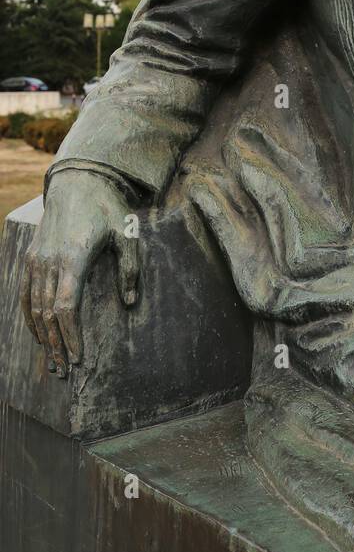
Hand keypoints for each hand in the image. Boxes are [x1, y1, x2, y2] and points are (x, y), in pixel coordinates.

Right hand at [20, 172, 139, 376]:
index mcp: (72, 257)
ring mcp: (36, 259)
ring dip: (42, 337)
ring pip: (32, 307)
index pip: (66, 307)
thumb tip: (131, 302)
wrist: (77, 180)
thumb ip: (130, 269)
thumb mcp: (127, 233)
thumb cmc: (107, 207)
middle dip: (56, 345)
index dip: (71, 336)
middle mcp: (48, 261)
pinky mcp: (31, 257)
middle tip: (65, 372)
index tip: (79, 357)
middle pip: (47, 314)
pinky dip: (30, 318)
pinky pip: (24, 294)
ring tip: (52, 362)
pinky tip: (39, 334)